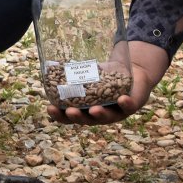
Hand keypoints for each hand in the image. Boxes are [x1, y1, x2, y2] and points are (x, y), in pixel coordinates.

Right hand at [47, 41, 167, 124]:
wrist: (132, 73)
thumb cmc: (106, 76)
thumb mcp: (89, 75)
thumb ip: (74, 73)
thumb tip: (50, 61)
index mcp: (86, 110)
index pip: (70, 117)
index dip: (59, 115)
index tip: (50, 108)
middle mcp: (100, 115)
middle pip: (87, 120)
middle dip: (78, 117)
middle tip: (71, 111)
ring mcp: (117, 112)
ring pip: (108, 117)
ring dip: (100, 114)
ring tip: (94, 109)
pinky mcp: (132, 105)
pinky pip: (129, 107)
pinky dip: (125, 104)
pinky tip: (122, 99)